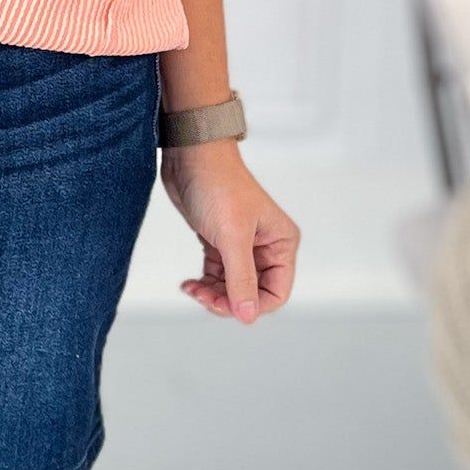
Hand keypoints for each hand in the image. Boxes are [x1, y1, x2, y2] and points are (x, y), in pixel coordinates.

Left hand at [160, 139, 297, 322]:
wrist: (190, 154)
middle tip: (202, 296)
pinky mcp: (219, 242)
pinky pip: (217, 275)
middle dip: (228, 300)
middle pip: (252, 293)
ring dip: (212, 294)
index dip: (253, 305)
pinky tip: (188, 284)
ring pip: (232, 287)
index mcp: (281, 243)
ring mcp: (242, 245)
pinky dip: (204, 283)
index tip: (227, 304)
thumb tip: (247, 316)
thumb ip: (240, 278)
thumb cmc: (217, 185)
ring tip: (192, 289)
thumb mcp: (231, 237)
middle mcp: (266, 246)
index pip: (276, 292)